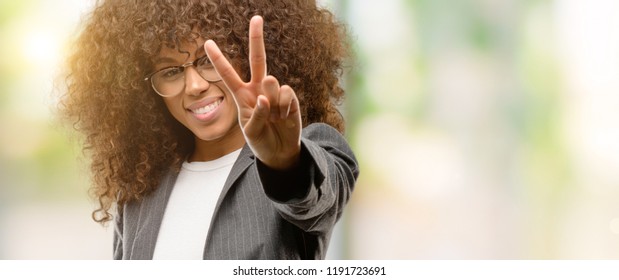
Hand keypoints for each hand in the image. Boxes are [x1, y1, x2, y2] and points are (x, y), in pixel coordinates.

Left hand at [204, 15, 301, 169]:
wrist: (280, 152)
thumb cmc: (260, 141)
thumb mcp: (250, 132)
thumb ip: (255, 115)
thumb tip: (264, 97)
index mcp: (242, 95)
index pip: (228, 74)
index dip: (218, 59)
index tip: (207, 42)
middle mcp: (258, 89)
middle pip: (258, 59)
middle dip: (256, 38)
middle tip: (256, 18)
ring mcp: (274, 92)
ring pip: (271, 82)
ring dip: (271, 102)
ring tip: (274, 117)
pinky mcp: (290, 98)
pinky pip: (286, 92)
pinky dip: (283, 105)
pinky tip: (283, 116)